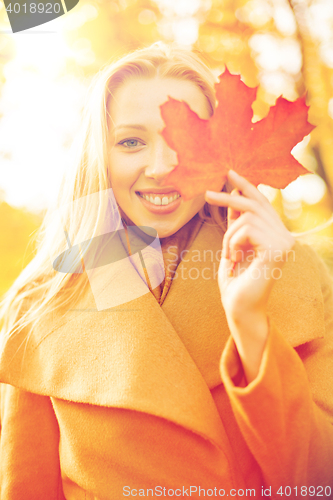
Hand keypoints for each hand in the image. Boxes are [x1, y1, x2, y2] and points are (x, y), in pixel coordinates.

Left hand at [205, 170, 294, 381]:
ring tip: (229, 255)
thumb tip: (234, 198)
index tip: (229, 173)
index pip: (263, 203)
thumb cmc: (235, 281)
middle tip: (207, 193)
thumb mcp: (233, 245)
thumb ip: (237, 224)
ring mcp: (284, 242)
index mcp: (276, 234)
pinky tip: (235, 260)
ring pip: (247, 216)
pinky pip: (246, 229)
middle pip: (255, 204)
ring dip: (229, 235)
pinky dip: (232, 242)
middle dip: (229, 196)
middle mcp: (285, 236)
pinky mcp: (277, 248)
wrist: (239, 308)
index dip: (246, 187)